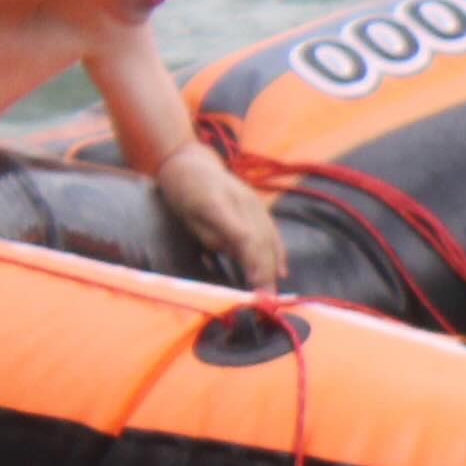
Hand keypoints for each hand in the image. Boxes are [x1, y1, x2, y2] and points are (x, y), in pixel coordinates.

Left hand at [161, 145, 288, 289]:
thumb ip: (211, 236)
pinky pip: (273, 232)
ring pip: (270, 238)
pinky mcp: (259, 206)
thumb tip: (236, 255)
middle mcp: (242, 201)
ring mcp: (254, 202)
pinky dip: (278, 253)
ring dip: (273, 268)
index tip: (256, 290)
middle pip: (261, 241)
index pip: (244, 237)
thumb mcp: (188, 216)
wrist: (193, 163)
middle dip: (265, 273)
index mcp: (218, 203)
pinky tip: (281, 272)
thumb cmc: (183, 193)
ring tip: (273, 293)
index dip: (254, 264)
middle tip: (266, 301)